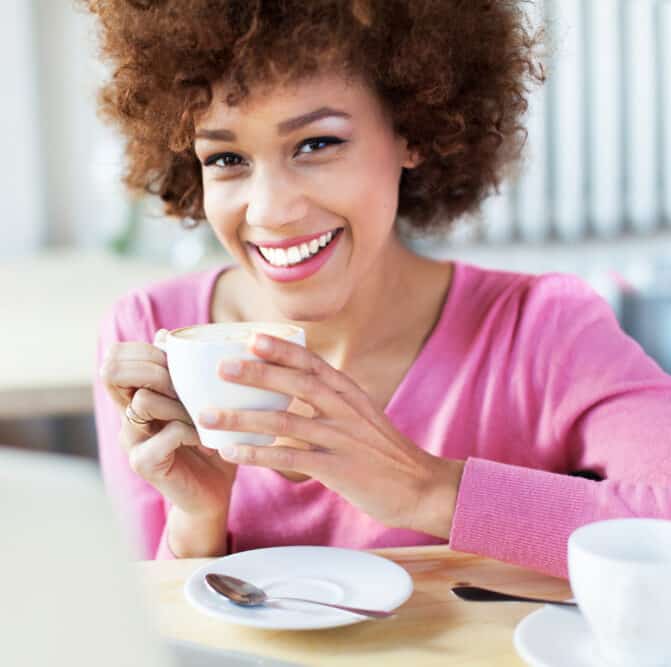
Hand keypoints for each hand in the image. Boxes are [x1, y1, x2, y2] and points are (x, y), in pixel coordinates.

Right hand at [100, 334, 236, 525]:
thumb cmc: (210, 439)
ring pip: (144, 400)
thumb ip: (183, 370)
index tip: (179, 364)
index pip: (115, 358)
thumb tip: (164, 334)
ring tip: (204, 419)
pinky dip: (192, 432)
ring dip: (181, 404)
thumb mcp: (199, 399)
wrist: (213, 492)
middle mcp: (126, 415)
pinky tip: (207, 442)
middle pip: (115, 372)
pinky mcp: (144, 463)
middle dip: (159, 370)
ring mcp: (131, 440)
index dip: (144, 350)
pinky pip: (167, 433)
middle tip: (189, 389)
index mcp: (135, 395)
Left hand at [198, 333, 463, 537]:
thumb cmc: (385, 452)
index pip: (313, 363)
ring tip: (209, 415)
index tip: (252, 338)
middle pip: (297, 384)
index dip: (282, 349)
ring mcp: (343, 439)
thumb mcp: (362, 416)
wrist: (421, 486)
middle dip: (257, 373)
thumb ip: (332, 402)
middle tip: (221, 367)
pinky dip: (258, 454)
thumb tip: (294, 393)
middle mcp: (346, 410)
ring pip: (286, 422)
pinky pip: (290, 458)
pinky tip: (232, 453)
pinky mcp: (339, 469)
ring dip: (243, 418)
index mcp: (351, 394)